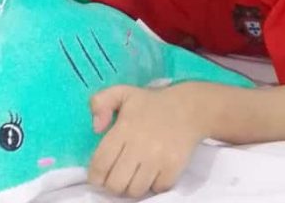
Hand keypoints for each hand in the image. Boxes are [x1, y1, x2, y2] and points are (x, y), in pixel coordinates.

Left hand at [87, 84, 204, 197]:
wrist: (189, 108)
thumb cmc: (151, 103)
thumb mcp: (122, 93)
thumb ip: (100, 102)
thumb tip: (96, 128)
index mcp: (124, 129)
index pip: (100, 164)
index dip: (95, 176)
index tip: (98, 176)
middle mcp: (139, 146)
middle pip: (116, 184)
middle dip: (112, 184)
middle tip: (116, 176)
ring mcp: (158, 159)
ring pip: (135, 191)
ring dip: (132, 187)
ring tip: (133, 176)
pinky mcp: (174, 167)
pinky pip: (157, 189)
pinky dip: (153, 186)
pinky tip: (152, 174)